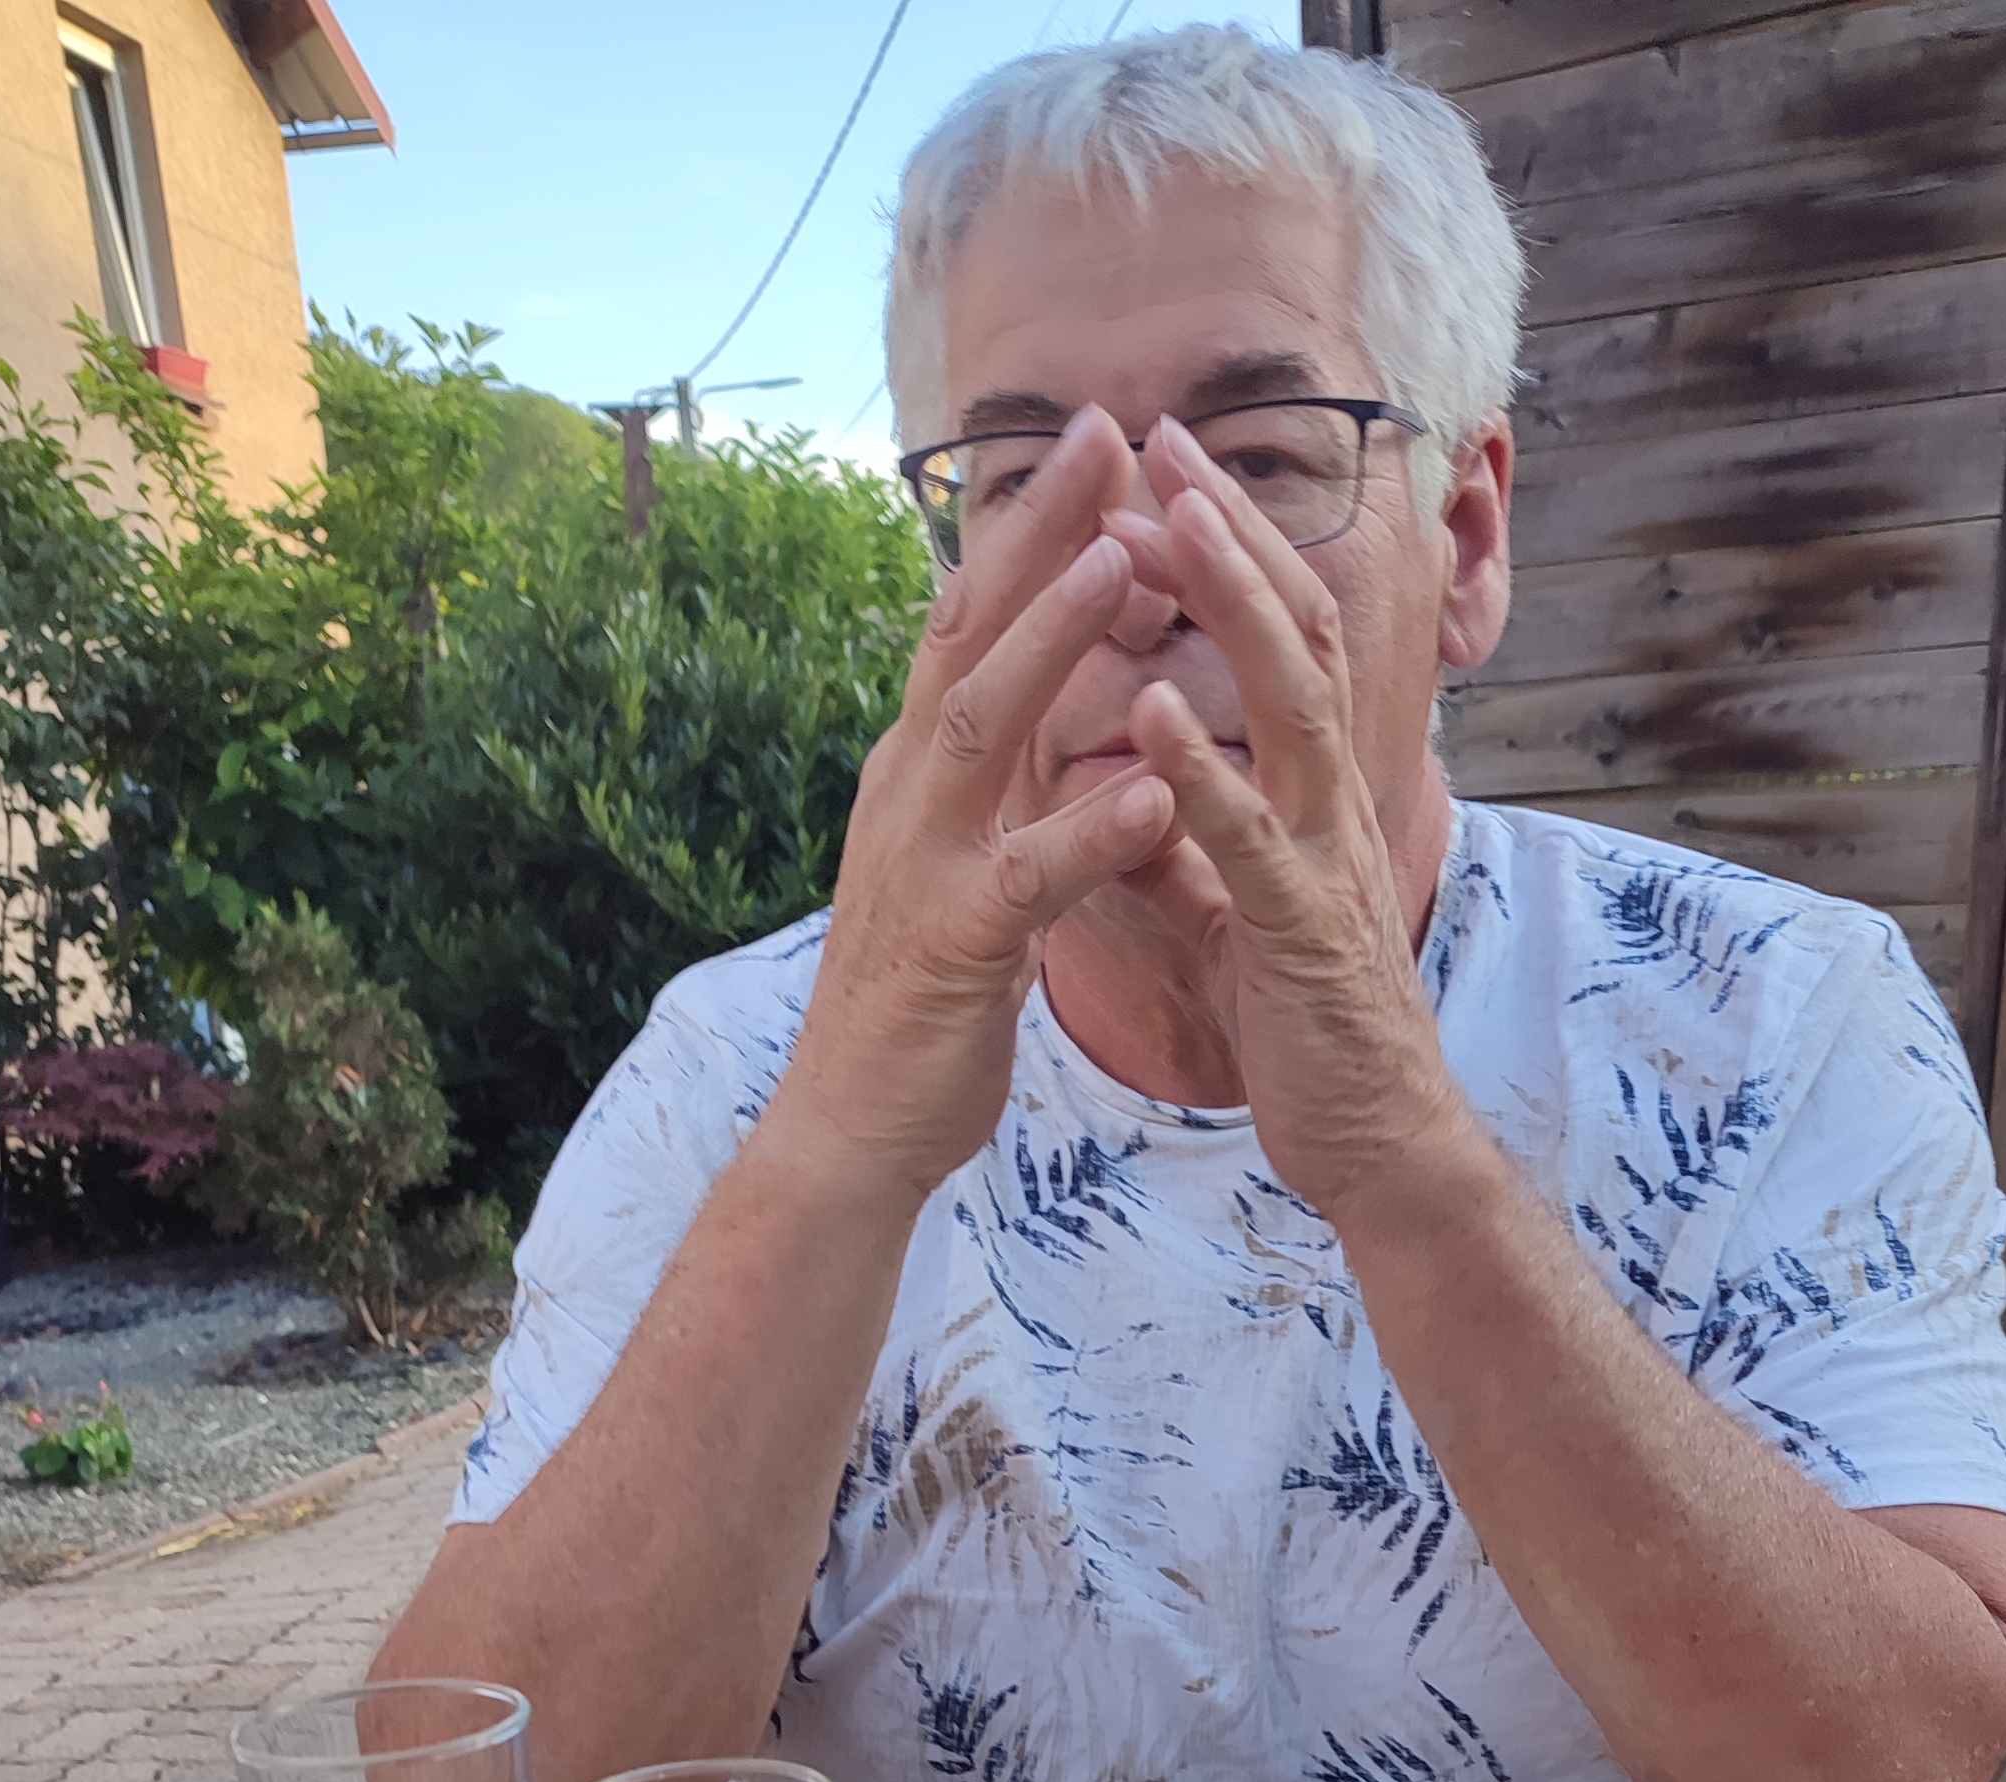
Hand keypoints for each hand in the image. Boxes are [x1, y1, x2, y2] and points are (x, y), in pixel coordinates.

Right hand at [775, 410, 1179, 1207]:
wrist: (852, 1124)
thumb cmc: (920, 997)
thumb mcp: (961, 855)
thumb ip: (993, 777)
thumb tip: (1028, 692)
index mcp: (919, 768)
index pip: (972, 616)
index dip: (1031, 525)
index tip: (1095, 437)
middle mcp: (909, 790)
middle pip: (969, 631)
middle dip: (1037, 530)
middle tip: (1106, 433)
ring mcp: (925, 862)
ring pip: (985, 726)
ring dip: (1056, 641)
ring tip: (1129, 564)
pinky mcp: (956, 947)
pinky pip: (1030, 880)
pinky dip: (1090, 832)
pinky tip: (1153, 793)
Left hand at [1104, 422, 1479, 1230]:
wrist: (1373, 1143)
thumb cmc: (1307, 1032)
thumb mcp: (1235, 918)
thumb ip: (1192, 853)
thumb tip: (1138, 805)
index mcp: (1306, 793)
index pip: (1270, 641)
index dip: (1221, 552)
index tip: (1156, 471)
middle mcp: (1327, 802)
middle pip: (1289, 632)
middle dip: (1227, 530)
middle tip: (1162, 436)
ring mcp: (1323, 859)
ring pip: (1285, 702)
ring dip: (1226, 607)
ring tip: (1168, 523)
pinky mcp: (1299, 933)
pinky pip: (1247, 838)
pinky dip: (1197, 769)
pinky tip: (1145, 710)